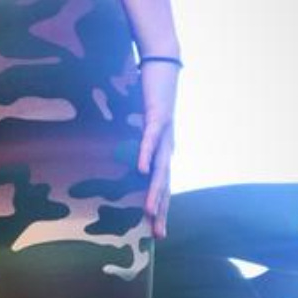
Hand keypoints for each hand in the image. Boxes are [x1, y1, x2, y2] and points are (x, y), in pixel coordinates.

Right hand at [137, 61, 178, 239]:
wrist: (163, 63)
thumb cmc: (151, 92)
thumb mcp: (143, 123)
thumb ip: (139, 141)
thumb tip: (129, 157)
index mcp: (163, 150)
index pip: (163, 186)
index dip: (161, 209)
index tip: (156, 232)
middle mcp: (168, 146)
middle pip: (165, 184)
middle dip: (162, 211)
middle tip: (158, 235)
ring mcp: (165, 132)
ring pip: (160, 168)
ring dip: (155, 191)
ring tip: (150, 212)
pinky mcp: (158, 115)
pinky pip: (151, 140)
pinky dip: (146, 156)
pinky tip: (140, 172)